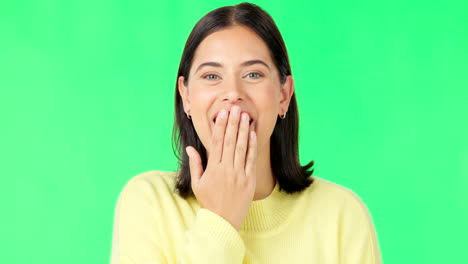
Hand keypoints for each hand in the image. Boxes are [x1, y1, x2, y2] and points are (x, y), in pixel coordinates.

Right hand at [185, 105, 256, 229]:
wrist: (223, 220)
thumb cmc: (209, 201)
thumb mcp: (198, 183)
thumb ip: (195, 164)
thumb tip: (190, 147)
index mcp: (213, 169)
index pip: (217, 143)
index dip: (220, 127)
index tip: (222, 114)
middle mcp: (226, 169)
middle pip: (230, 141)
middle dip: (233, 124)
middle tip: (235, 109)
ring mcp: (239, 174)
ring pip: (241, 148)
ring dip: (243, 131)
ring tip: (245, 116)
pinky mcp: (249, 180)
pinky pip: (251, 159)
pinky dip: (252, 146)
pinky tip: (253, 134)